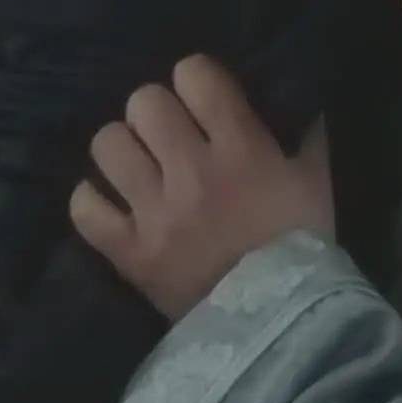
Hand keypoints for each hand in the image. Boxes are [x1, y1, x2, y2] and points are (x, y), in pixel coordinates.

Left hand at [68, 56, 333, 320]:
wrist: (282, 328)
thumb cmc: (304, 248)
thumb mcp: (318, 184)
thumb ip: (307, 133)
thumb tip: (297, 94)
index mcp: (241, 150)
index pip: (194, 74)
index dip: (196, 80)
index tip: (202, 100)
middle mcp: (191, 173)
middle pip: (144, 102)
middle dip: (156, 114)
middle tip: (170, 138)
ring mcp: (154, 214)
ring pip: (107, 144)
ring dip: (123, 151)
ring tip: (139, 169)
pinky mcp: (128, 252)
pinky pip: (84, 207)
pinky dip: (93, 202)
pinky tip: (113, 206)